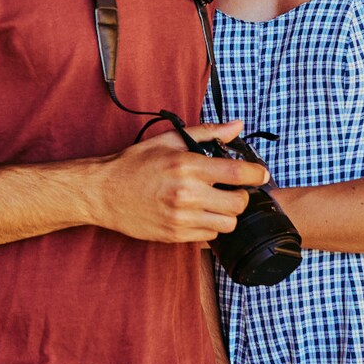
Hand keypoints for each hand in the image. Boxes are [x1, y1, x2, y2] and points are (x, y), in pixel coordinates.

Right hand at [89, 121, 268, 242]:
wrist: (103, 192)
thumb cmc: (135, 164)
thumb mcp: (169, 140)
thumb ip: (207, 133)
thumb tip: (237, 127)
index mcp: (187, 166)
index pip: (238, 174)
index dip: (256, 174)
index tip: (260, 173)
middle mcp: (186, 194)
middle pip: (238, 204)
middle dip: (240, 196)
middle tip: (232, 189)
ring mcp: (181, 218)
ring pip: (227, 224)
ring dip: (226, 213)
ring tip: (214, 203)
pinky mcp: (174, 235)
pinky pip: (209, 236)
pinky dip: (209, 226)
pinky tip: (198, 214)